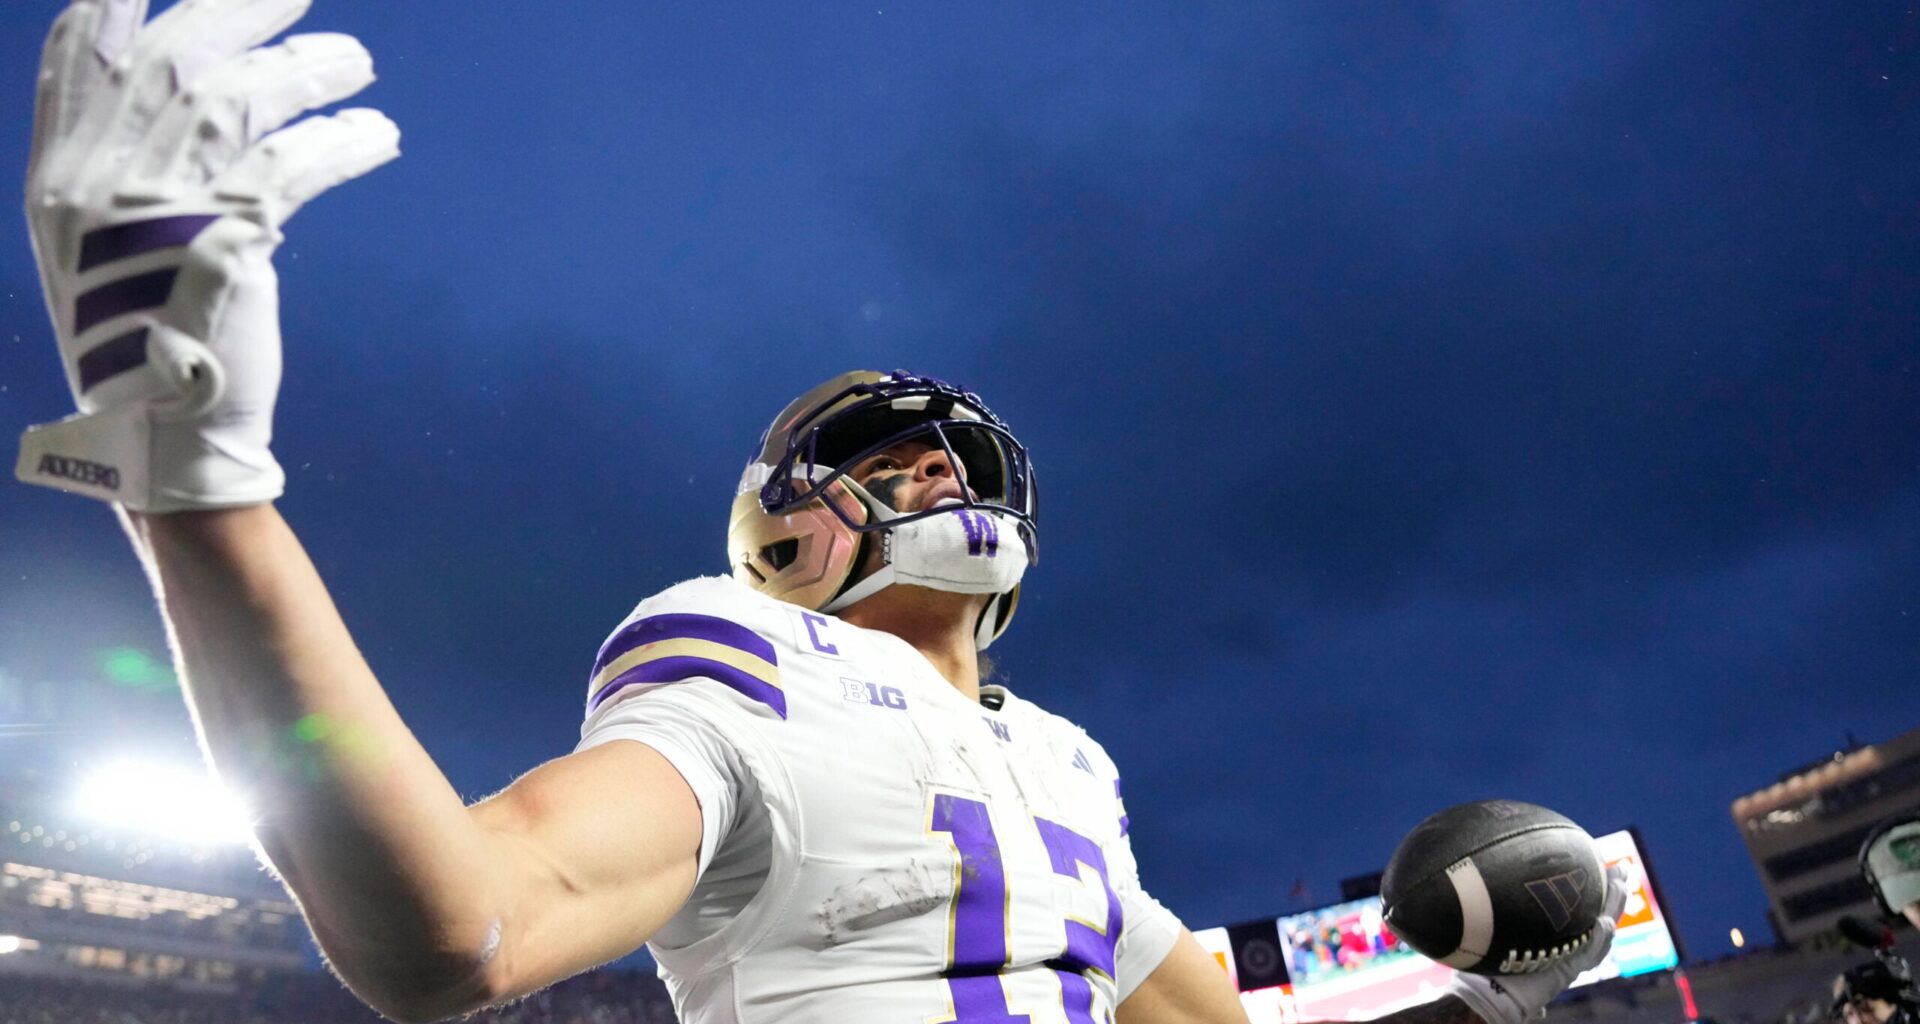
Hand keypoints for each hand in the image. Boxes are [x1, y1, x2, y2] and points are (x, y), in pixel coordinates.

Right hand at [15, 0, 397, 510]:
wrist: (166, 434)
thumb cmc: (147, 338)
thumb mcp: (108, 243)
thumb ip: (129, 166)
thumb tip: (195, 88)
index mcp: (58, 175)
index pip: (79, 53)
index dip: (123, 1)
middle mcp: (96, 182)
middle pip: (168, 57)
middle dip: (235, 10)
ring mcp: (157, 211)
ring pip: (238, 100)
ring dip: (307, 71)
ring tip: (359, 63)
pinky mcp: (227, 243)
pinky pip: (292, 166)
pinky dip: (341, 143)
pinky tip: (379, 135)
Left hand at [1444, 863, 1632, 1023]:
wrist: (1487, 995)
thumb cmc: (1486, 964)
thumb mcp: (1498, 929)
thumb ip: (1503, 913)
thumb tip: (1497, 876)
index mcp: (1556, 937)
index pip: (1583, 912)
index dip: (1596, 894)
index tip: (1603, 868)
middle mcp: (1567, 947)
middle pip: (1600, 918)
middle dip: (1613, 895)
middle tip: (1621, 870)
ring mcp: (1569, 960)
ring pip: (1601, 934)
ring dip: (1613, 911)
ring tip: (1620, 887)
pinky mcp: (1566, 973)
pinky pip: (1589, 954)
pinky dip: (1598, 938)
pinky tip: (1605, 921)